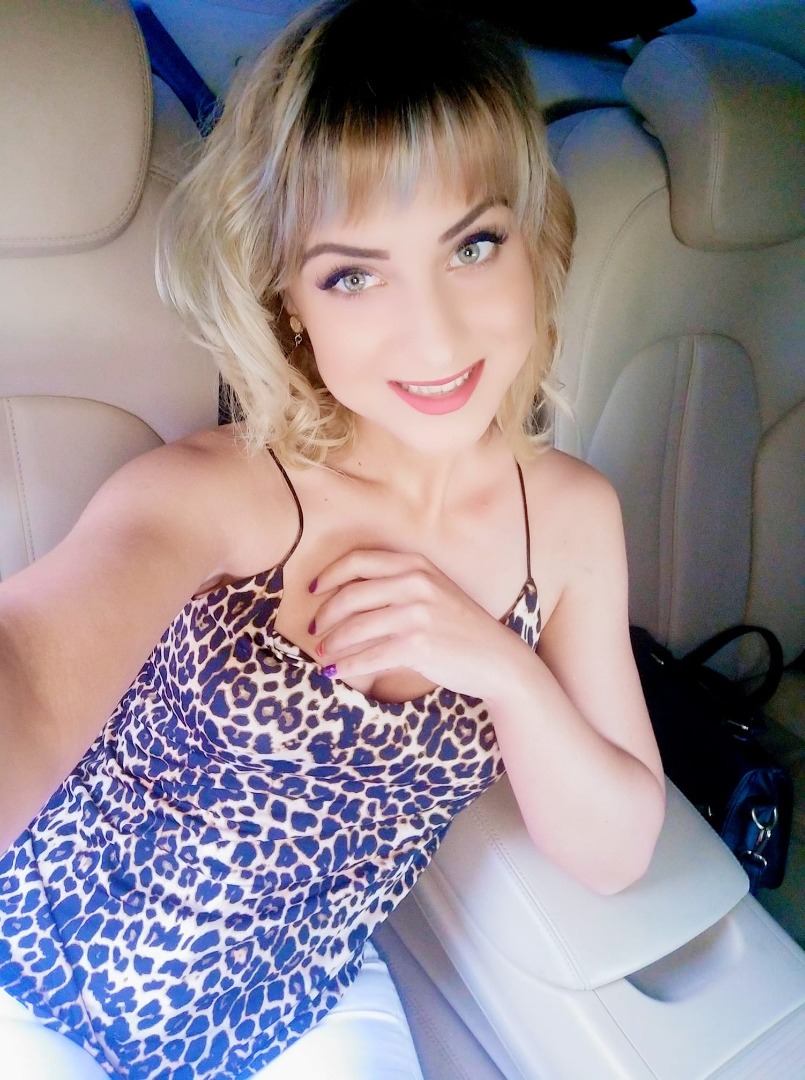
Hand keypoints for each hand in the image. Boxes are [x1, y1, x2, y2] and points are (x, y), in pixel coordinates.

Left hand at [309, 549, 532, 700]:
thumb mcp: (432, 591)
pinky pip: (369, 656)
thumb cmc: (459, 627)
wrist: (496, 658)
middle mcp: (415, 583)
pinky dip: (347, 666)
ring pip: (355, 628)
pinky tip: (336, 672)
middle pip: (350, 595)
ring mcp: (417, 613)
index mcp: (416, 564)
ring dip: (332, 644)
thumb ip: (397, 585)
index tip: (313, 590)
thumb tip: (343, 597)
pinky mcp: (418, 644)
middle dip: (325, 615)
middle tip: (314, 630)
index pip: (359, 561)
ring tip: (323, 654)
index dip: (330, 575)